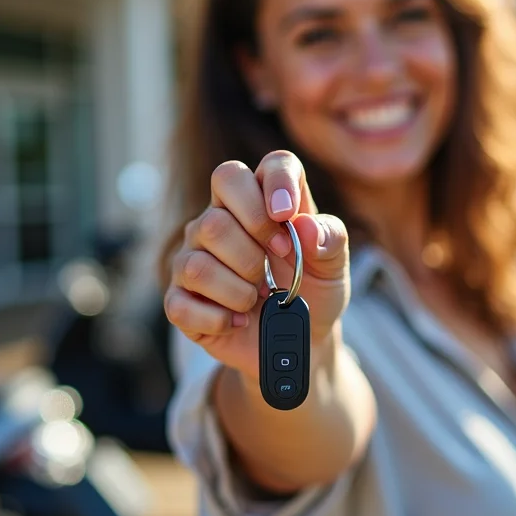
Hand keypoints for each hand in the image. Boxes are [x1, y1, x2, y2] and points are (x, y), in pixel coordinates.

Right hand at [164, 150, 350, 379]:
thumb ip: (330, 239)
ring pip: (198, 264)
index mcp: (252, 202)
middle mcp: (215, 222)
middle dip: (254, 253)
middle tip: (278, 270)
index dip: (263, 186)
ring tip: (258, 298)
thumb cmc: (313, 290)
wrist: (300, 343)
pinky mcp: (180, 299)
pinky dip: (221, 318)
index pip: (238, 172)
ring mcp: (192, 259)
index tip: (286, 215)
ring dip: (239, 290)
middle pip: (215, 220)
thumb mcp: (335, 265)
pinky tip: (239, 320)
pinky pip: (183, 304)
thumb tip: (304, 225)